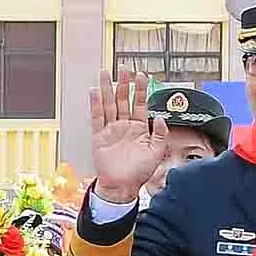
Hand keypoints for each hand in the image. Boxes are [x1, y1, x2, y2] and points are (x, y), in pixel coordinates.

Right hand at [85, 71, 163, 202]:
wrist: (122, 187)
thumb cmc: (139, 173)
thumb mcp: (156, 153)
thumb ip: (160, 134)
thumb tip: (159, 117)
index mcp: (139, 129)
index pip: (140, 104)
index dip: (141, 90)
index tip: (141, 75)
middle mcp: (125, 126)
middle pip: (124, 100)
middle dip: (124, 84)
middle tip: (124, 69)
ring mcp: (112, 130)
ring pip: (109, 104)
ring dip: (107, 89)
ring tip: (105, 73)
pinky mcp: (99, 136)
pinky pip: (97, 118)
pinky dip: (95, 105)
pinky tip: (95, 93)